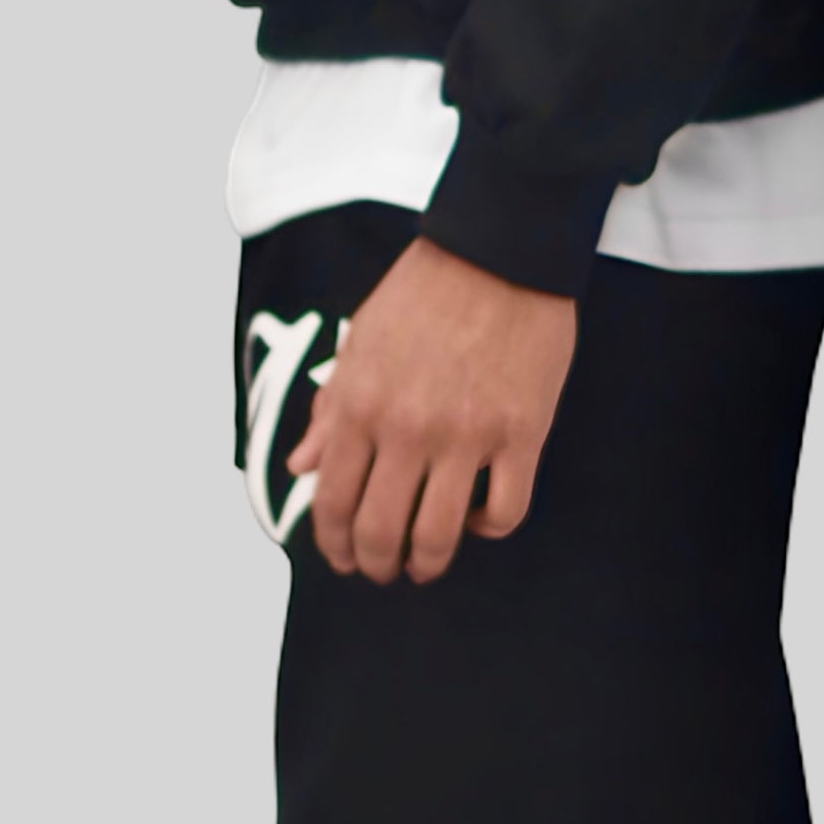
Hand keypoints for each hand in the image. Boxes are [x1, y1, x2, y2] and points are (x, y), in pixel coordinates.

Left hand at [285, 236, 577, 586]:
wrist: (499, 252)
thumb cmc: (422, 293)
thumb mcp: (359, 345)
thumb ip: (330, 411)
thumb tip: (301, 466)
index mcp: (361, 406)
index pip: (332, 501)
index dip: (333, 544)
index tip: (342, 559)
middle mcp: (407, 429)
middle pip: (381, 531)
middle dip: (376, 564)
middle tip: (384, 570)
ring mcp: (467, 436)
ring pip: (439, 534)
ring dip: (428, 562)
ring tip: (427, 563)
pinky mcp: (522, 434)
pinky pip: (505, 511)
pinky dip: (489, 529)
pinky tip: (481, 520)